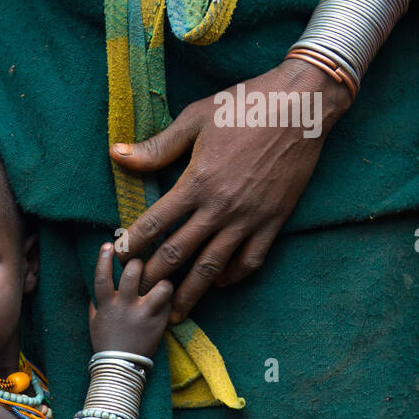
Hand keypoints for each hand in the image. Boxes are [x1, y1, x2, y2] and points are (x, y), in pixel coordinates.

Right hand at [89, 245, 172, 356]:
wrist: (120, 367)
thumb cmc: (106, 344)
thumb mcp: (94, 323)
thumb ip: (95, 304)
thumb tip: (96, 288)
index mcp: (106, 305)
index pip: (102, 276)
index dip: (104, 258)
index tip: (109, 245)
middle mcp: (125, 306)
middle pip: (132, 272)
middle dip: (138, 262)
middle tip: (141, 264)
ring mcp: (144, 314)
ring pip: (160, 284)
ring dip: (161, 279)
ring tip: (160, 282)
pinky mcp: (158, 322)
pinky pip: (170, 300)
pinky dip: (170, 296)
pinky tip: (166, 298)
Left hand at [110, 59, 352, 323]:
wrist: (302, 105)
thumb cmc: (245, 106)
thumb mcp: (196, 118)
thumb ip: (157, 146)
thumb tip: (116, 154)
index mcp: (196, 182)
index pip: (154, 224)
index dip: (132, 244)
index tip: (119, 257)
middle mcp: (219, 208)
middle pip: (177, 254)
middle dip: (153, 278)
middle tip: (138, 294)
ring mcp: (247, 219)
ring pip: (211, 267)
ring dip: (190, 294)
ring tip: (174, 313)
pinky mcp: (272, 222)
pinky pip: (250, 261)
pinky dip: (233, 276)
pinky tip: (219, 282)